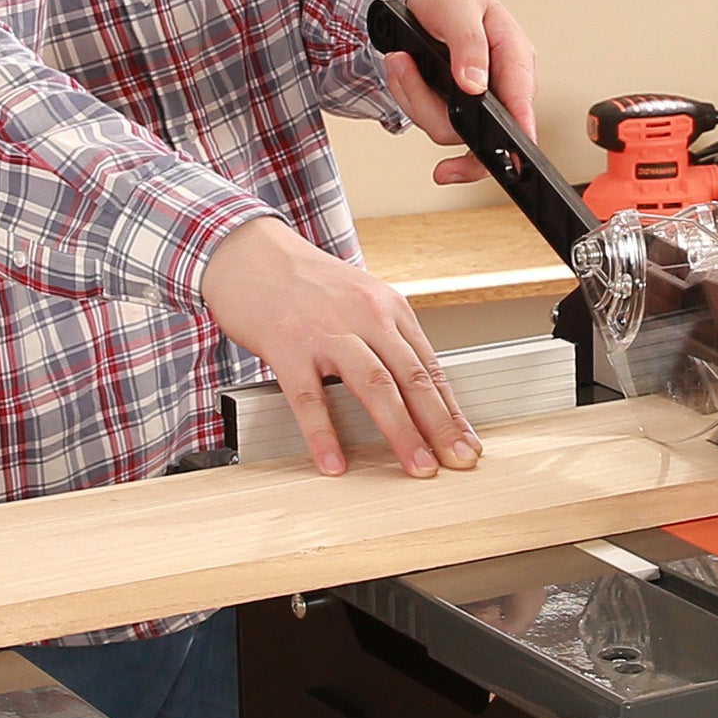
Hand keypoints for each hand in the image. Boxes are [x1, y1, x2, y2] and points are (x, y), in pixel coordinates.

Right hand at [201, 216, 480, 477]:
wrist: (249, 252)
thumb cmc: (305, 282)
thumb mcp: (359, 299)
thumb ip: (386, 338)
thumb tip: (415, 389)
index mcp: (388, 307)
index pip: (430, 366)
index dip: (452, 410)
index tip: (467, 443)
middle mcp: (365, 317)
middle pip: (412, 378)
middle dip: (440, 425)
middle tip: (456, 461)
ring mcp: (326, 331)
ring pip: (375, 386)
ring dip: (401, 431)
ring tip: (416, 466)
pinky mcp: (287, 345)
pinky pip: (309, 397)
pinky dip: (324, 434)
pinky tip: (334, 462)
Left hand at [384, 0, 537, 184]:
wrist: (421, 0)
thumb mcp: (458, 7)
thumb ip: (469, 43)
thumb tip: (475, 84)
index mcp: (514, 58)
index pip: (522, 101)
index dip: (519, 130)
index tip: (512, 155)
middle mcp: (499, 86)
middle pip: (484, 131)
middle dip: (440, 117)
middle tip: (425, 126)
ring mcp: (475, 102)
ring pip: (447, 130)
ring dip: (415, 98)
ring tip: (402, 62)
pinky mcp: (451, 110)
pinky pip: (427, 121)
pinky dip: (408, 97)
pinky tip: (405, 72)